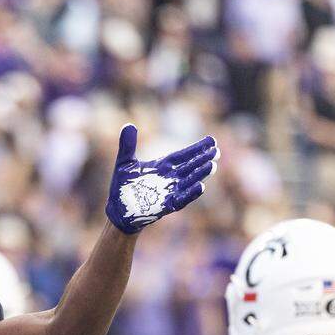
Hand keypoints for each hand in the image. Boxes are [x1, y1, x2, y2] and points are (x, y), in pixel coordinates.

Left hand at [104, 124, 218, 233]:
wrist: (118, 210)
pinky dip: (190, 193)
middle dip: (203, 159)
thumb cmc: (122, 187)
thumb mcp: (124, 163)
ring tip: (212, 166)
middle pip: (190, 167)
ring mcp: (169, 192)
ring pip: (189, 181)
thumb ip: (127, 145)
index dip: (197, 148)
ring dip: (200, 174)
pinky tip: (201, 186)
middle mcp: (169, 178)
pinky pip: (181, 199)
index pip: (183, 155)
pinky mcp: (166, 206)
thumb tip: (128, 125)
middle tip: (216, 151)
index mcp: (162, 166)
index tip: (212, 140)